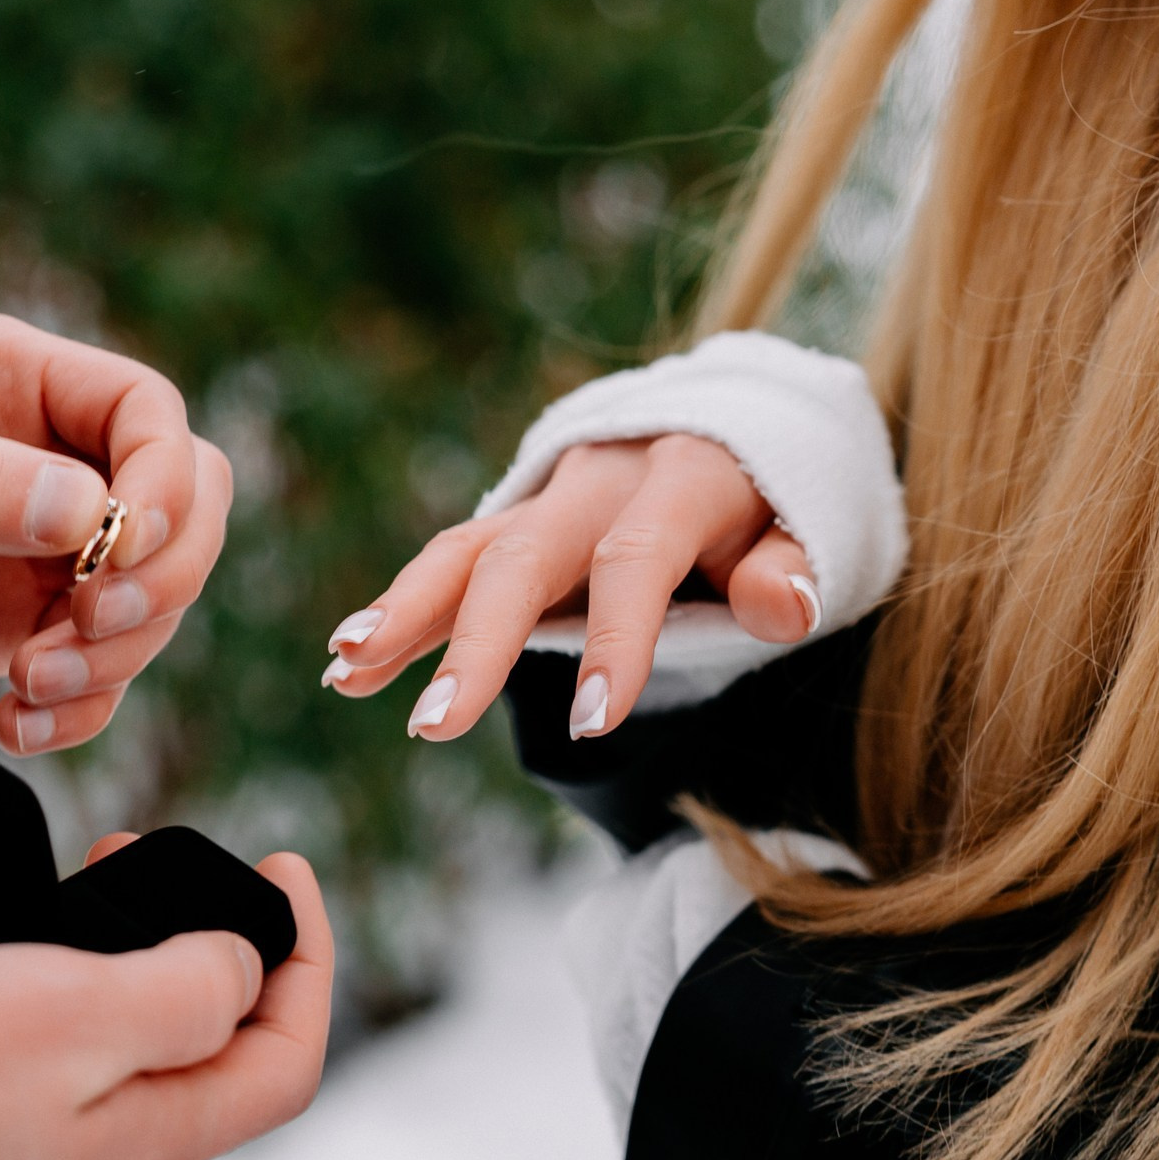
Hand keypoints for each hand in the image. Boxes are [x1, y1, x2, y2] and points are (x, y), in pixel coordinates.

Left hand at [0, 306, 232, 754]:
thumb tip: (88, 514)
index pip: (145, 410)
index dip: (163, 483)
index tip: (116, 555)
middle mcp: (31, 451)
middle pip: (182, 501)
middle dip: (162, 575)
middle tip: (86, 629)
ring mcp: (28, 545)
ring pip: (154, 593)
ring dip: (117, 654)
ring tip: (23, 688)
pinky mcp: (9, 625)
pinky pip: (100, 667)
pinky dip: (84, 706)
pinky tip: (14, 725)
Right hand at [0, 842, 332, 1159]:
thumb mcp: (71, 1012)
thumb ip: (182, 993)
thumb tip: (238, 972)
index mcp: (142, 1139)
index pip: (280, 1063)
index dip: (307, 960)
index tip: (285, 865)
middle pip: (175, 1051)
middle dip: (174, 940)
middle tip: (123, 850)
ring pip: (56, 1044)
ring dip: (49, 946)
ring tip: (12, 872)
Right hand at [321, 434, 811, 740]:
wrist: (734, 433)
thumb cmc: (776, 505)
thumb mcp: (812, 527)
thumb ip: (793, 565)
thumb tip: (786, 604)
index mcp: (680, 476)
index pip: (638, 559)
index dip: (619, 639)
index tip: (596, 724)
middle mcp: (597, 478)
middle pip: (522, 558)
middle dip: (474, 642)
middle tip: (434, 726)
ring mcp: (545, 499)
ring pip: (463, 552)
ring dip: (402, 615)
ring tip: (347, 674)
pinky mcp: (514, 525)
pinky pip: (449, 565)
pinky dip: (400, 612)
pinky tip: (348, 665)